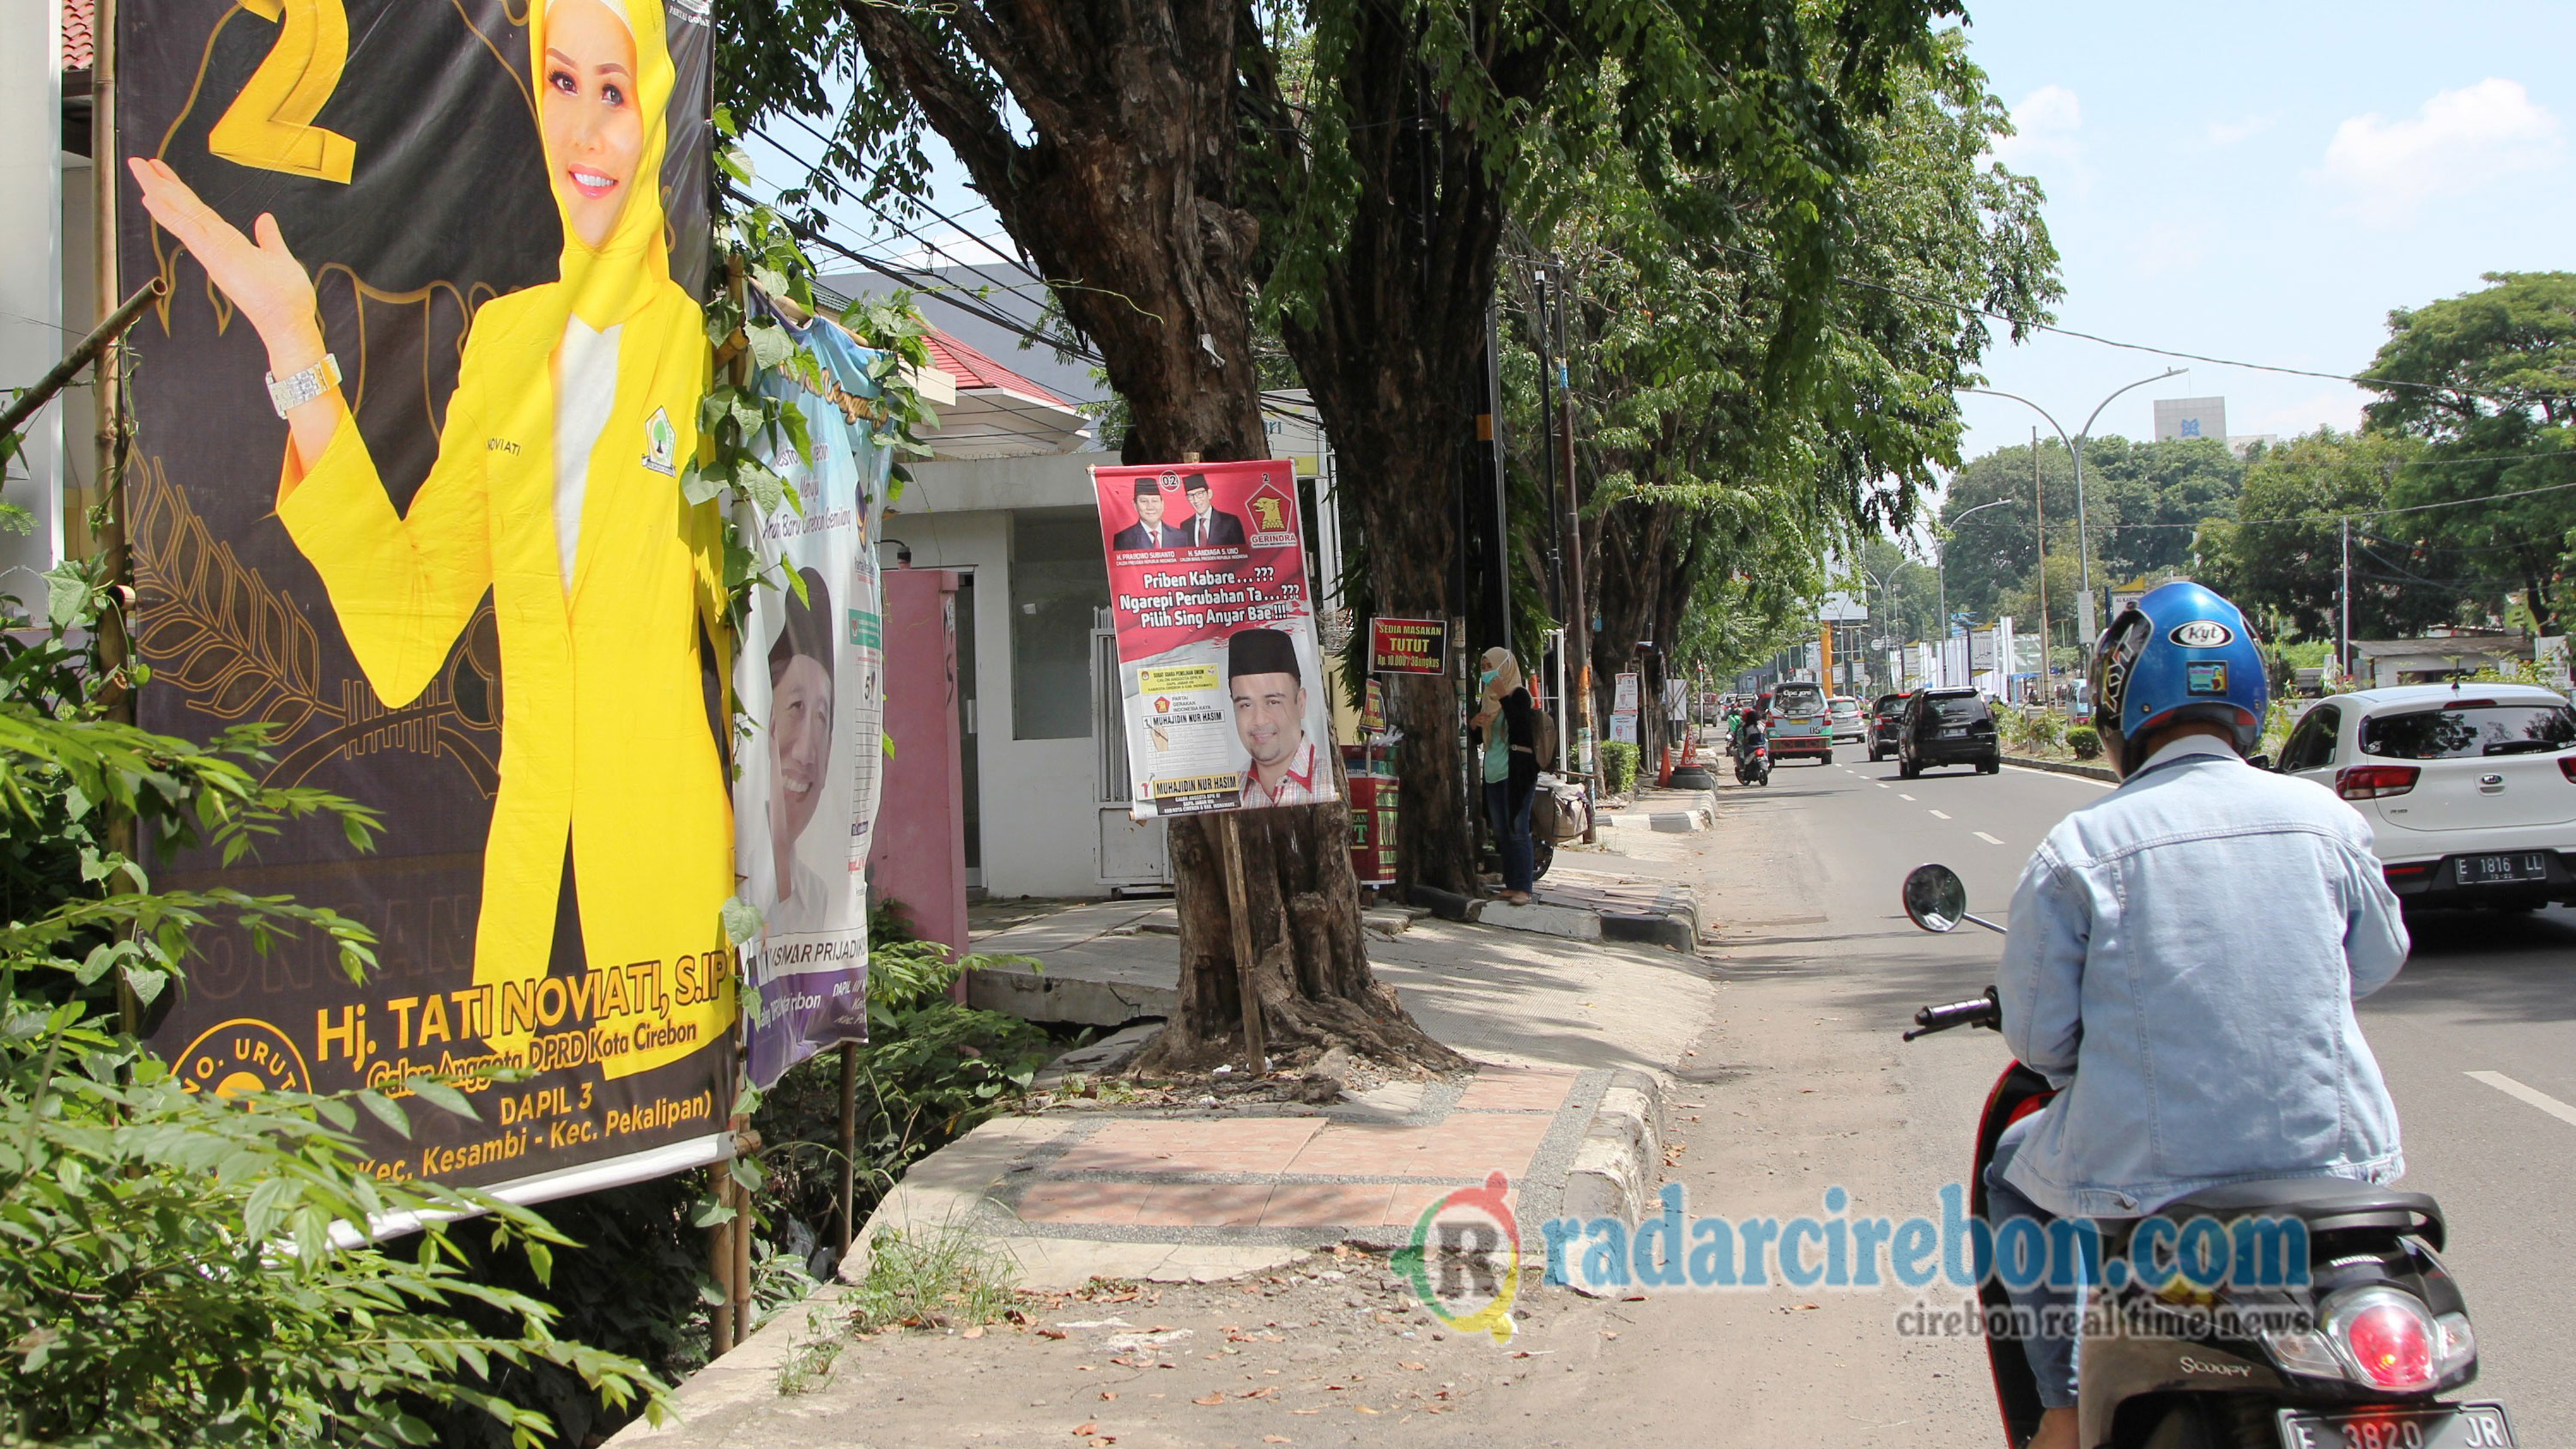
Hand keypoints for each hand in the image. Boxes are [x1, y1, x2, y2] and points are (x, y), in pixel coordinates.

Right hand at [127, 157, 324, 374]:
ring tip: (140, 169)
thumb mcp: (279, 258)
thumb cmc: (285, 299)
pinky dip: (170, 215)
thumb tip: (265, 219)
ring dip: (160, 191)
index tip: (164, 174)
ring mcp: (213, 252)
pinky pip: (188, 231)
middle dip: (162, 184)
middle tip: (140, 162)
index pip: (200, 212)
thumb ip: (269, 238)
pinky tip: (151, 199)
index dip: (181, 192)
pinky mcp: (215, 258)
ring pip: (182, 214)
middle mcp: (215, 247)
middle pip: (185, 208)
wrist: (288, 324)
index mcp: (228, 245)